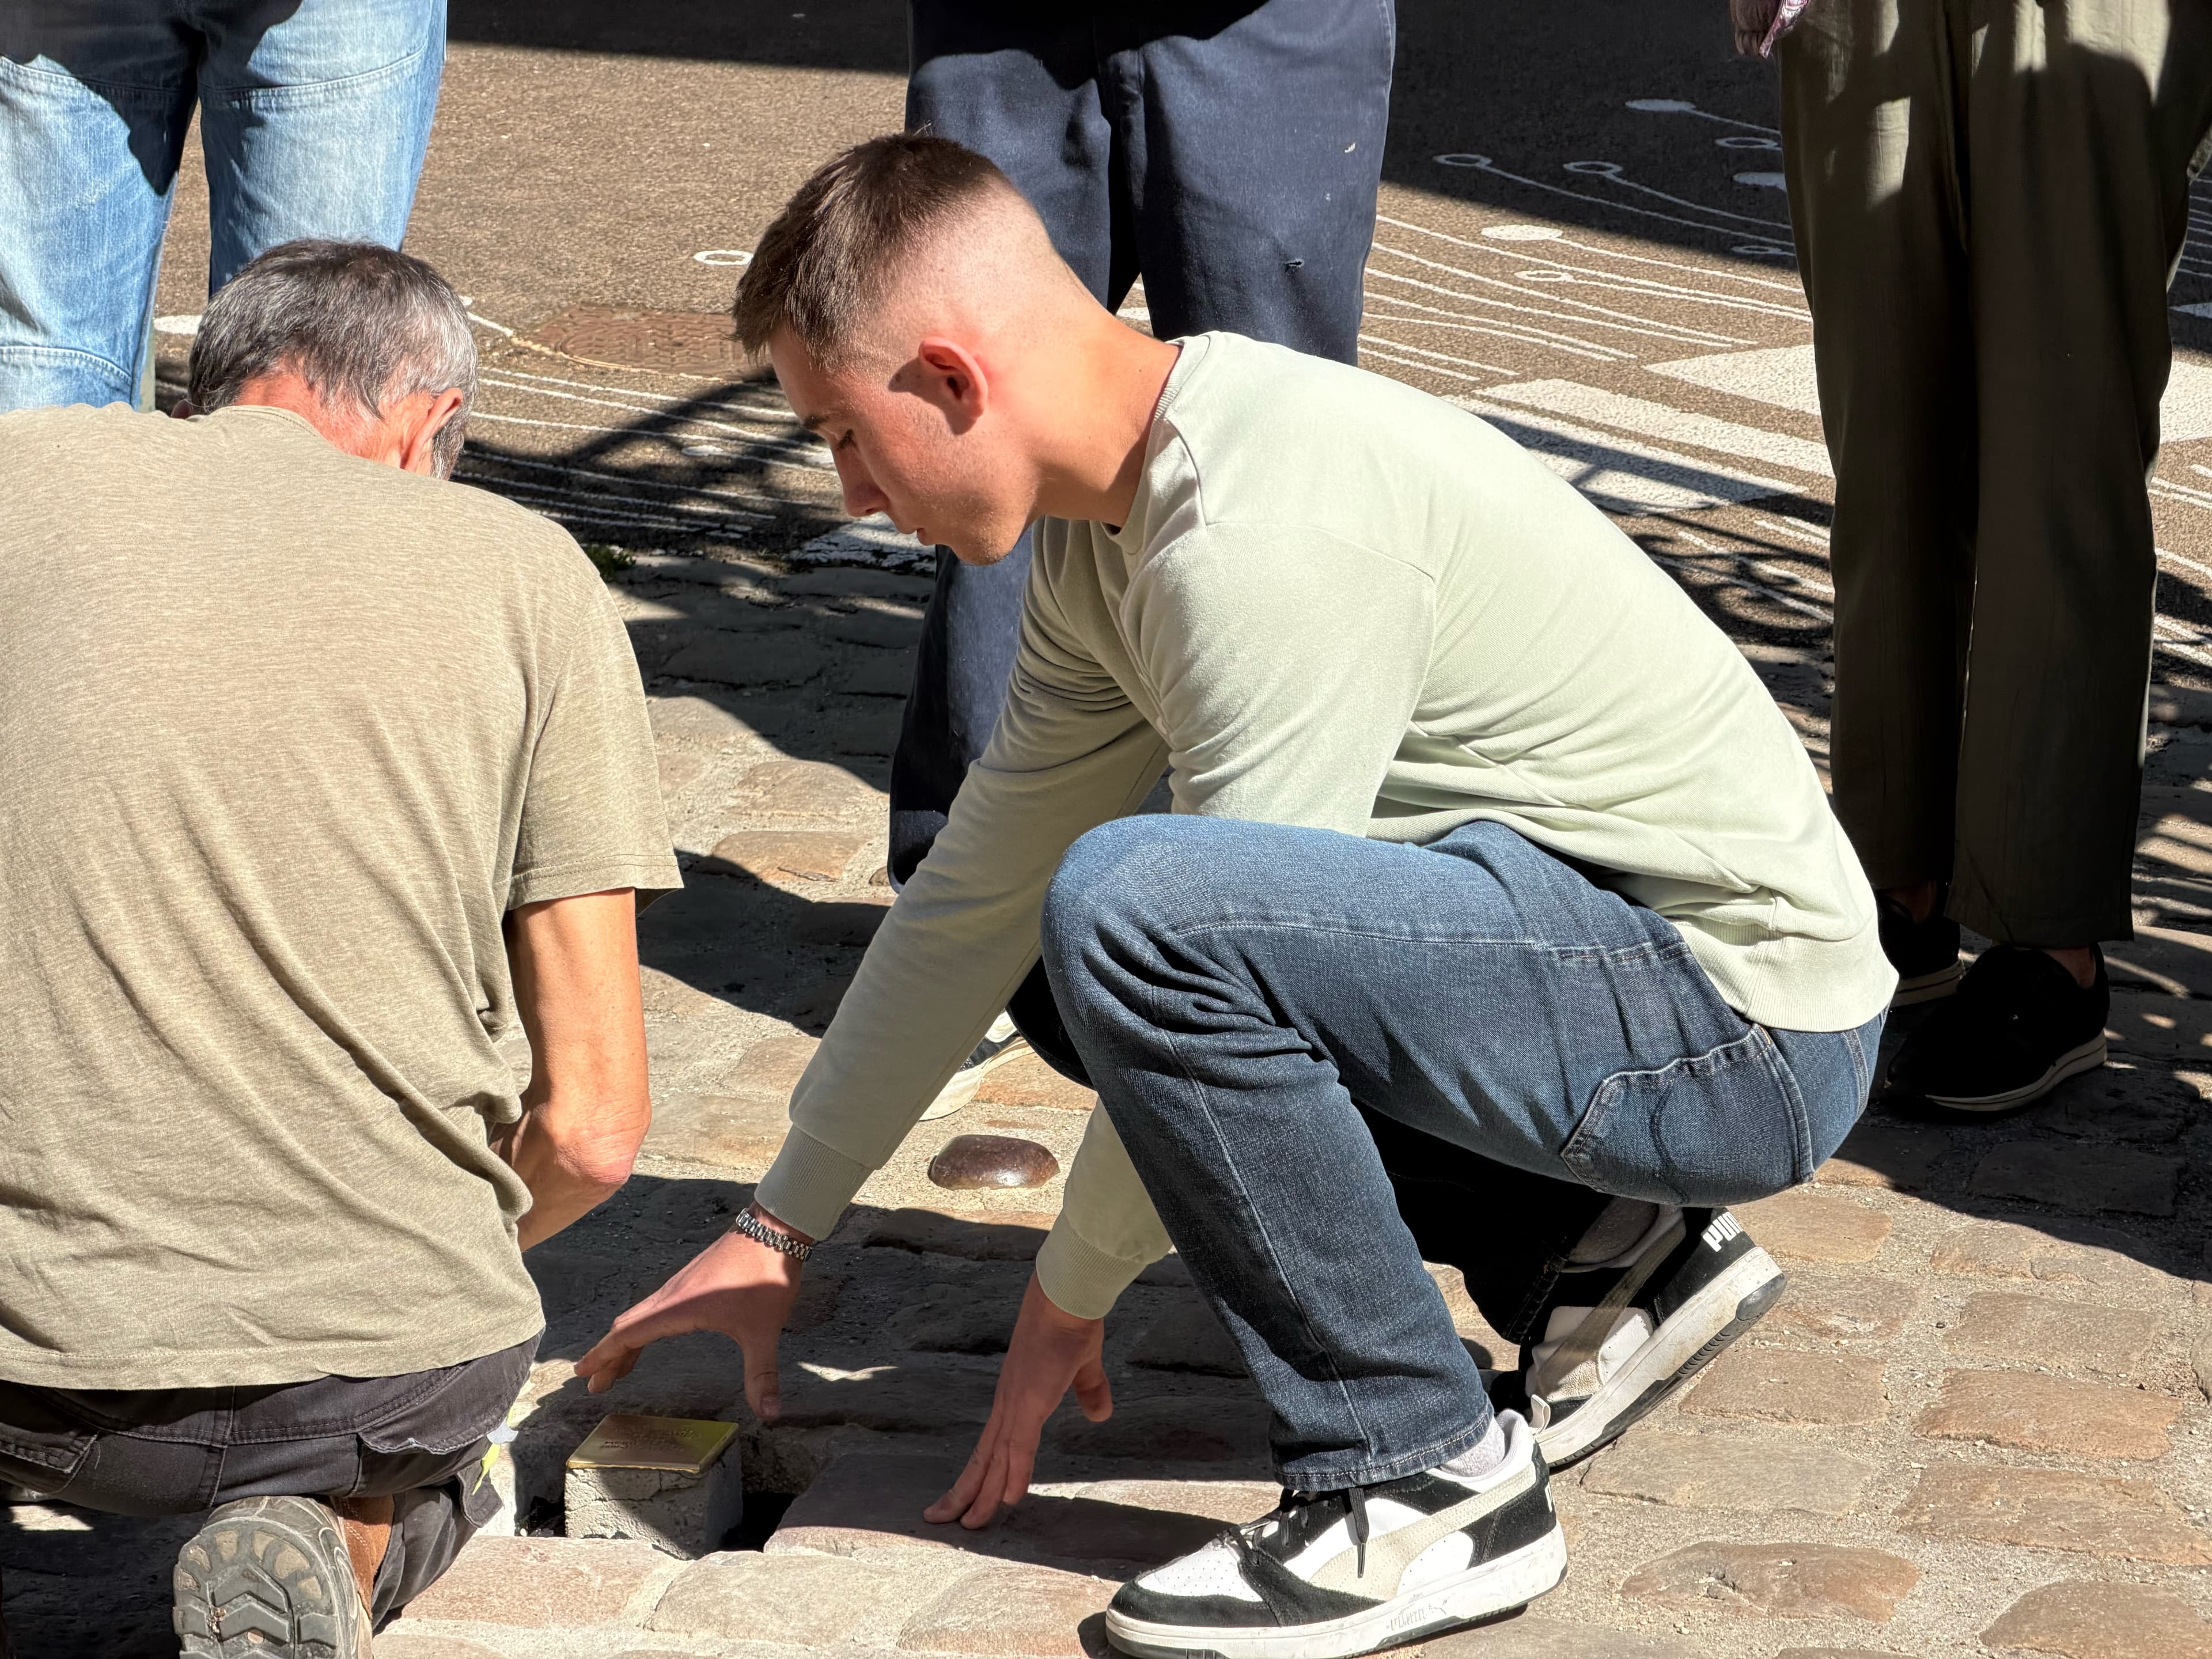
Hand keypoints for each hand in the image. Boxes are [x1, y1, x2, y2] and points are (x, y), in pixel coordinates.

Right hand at [574, 1215, 805, 1418]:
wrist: (774, 1228)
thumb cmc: (764, 1274)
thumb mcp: (764, 1329)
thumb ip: (762, 1373)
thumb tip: (769, 1413)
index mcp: (677, 1309)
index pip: (627, 1335)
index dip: (603, 1356)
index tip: (581, 1373)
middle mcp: (670, 1296)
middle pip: (626, 1327)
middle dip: (608, 1356)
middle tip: (595, 1383)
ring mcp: (680, 1286)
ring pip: (639, 1316)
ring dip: (624, 1342)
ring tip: (618, 1368)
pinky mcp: (691, 1280)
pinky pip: (653, 1308)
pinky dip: (642, 1327)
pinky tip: (651, 1336)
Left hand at [925, 1272, 1109, 1529]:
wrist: (1067, 1295)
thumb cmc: (1072, 1322)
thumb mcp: (1084, 1366)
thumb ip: (1089, 1391)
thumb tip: (1099, 1415)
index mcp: (1017, 1395)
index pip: (994, 1442)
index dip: (982, 1470)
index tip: (967, 1494)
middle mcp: (1008, 1403)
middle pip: (983, 1456)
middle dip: (963, 1491)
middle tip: (940, 1519)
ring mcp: (1016, 1403)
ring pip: (994, 1458)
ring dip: (981, 1493)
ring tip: (966, 1525)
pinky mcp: (1030, 1401)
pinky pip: (1020, 1446)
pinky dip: (1012, 1473)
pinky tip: (1006, 1499)